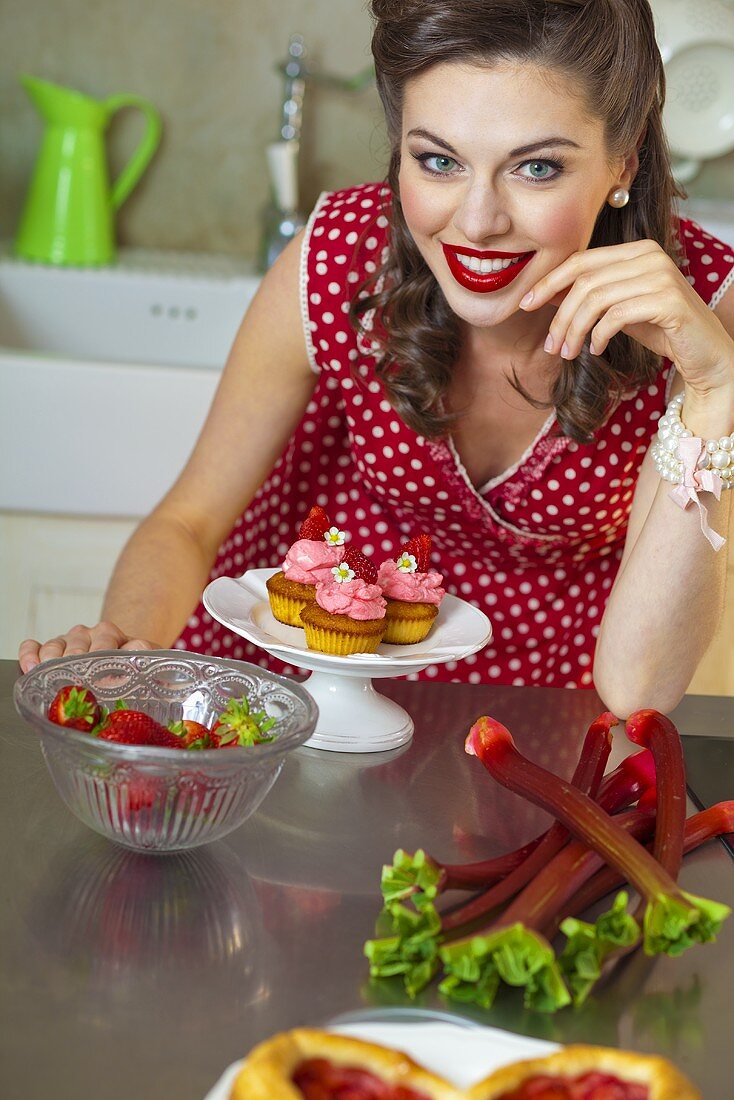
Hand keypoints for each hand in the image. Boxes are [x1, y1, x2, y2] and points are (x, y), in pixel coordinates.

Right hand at [18, 622, 160, 673]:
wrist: (120, 657)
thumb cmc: (132, 664)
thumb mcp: (147, 661)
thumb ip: (149, 656)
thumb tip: (143, 654)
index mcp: (113, 635)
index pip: (107, 641)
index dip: (104, 656)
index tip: (105, 677)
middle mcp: (90, 635)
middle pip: (79, 644)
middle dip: (78, 663)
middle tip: (78, 681)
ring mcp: (69, 641)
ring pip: (56, 645)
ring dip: (53, 660)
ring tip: (53, 676)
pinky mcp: (53, 649)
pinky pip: (35, 646)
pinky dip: (30, 654)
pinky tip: (31, 667)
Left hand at [521, 240, 733, 396]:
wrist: (704, 352)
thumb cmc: (661, 329)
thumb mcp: (618, 309)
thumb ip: (590, 296)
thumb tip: (546, 293)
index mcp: (636, 250)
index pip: (581, 260)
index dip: (549, 282)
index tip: (524, 305)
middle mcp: (649, 256)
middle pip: (584, 281)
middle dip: (559, 315)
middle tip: (550, 345)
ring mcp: (661, 275)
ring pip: (596, 299)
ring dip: (574, 330)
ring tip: (568, 353)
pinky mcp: (669, 301)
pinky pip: (617, 315)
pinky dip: (599, 334)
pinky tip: (596, 350)